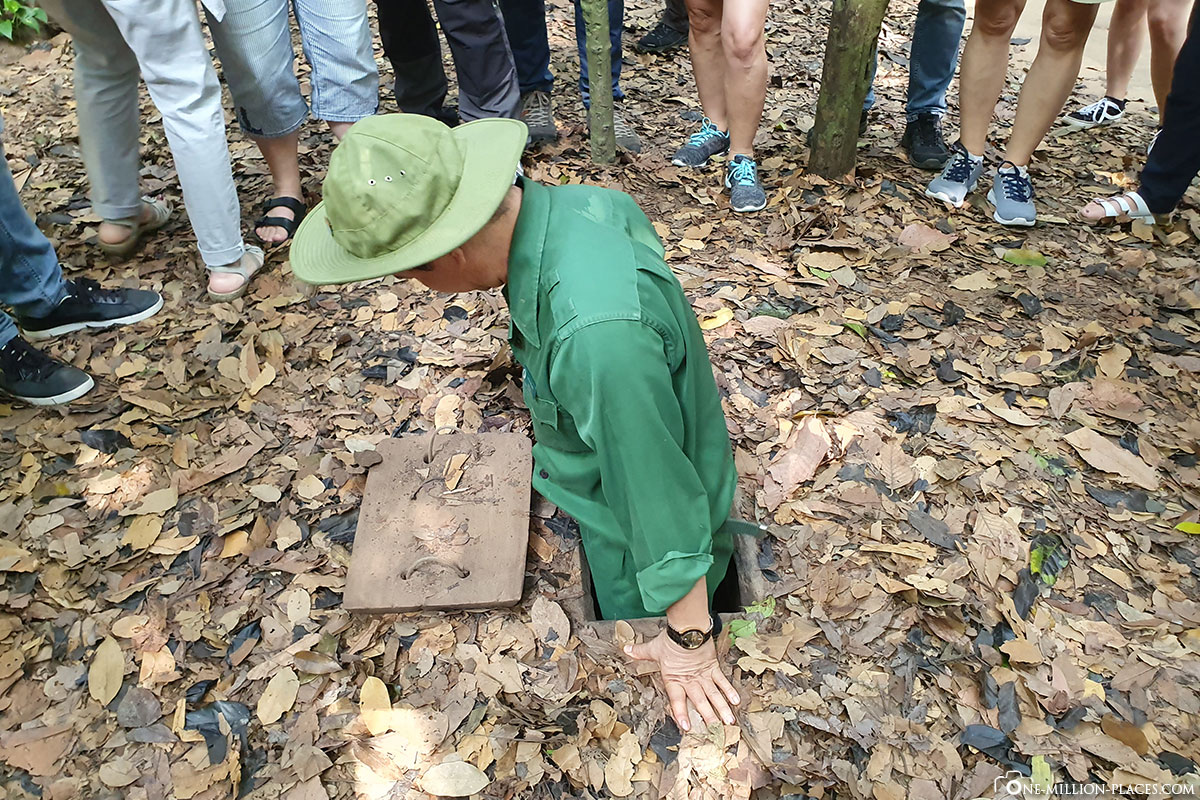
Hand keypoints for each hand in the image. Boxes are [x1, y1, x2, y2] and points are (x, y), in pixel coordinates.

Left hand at [624, 630, 740, 731]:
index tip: (686, 726)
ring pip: (713, 695)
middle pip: (699, 701)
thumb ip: (640, 652)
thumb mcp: (653, 648)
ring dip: (722, 708)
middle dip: (708, 716)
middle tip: (715, 730)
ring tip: (728, 721)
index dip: (681, 713)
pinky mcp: (713, 667)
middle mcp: (690, 680)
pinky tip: (736, 701)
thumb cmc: (670, 640)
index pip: (677, 700)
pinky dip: (729, 691)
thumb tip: (626, 648)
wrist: (687, 629)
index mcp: (674, 679)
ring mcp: (703, 675)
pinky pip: (722, 681)